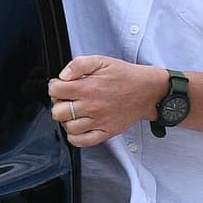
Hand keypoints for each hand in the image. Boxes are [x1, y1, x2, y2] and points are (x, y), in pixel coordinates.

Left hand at [47, 55, 166, 147]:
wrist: (147, 91)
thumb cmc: (125, 76)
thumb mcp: (102, 61)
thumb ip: (79, 64)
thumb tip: (63, 75)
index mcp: (87, 88)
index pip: (55, 91)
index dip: (55, 86)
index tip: (60, 86)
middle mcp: (91, 107)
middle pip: (57, 112)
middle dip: (58, 104)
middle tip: (67, 100)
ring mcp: (97, 122)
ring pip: (67, 127)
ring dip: (66, 120)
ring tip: (74, 112)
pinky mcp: (105, 132)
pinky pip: (81, 141)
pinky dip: (75, 136)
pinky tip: (78, 126)